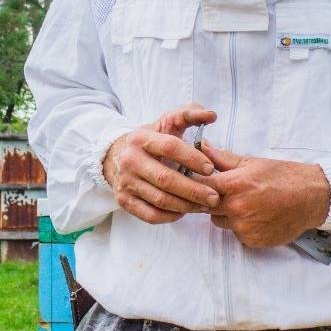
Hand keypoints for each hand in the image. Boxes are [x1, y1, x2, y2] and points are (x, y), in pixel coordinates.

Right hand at [103, 103, 219, 223]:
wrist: (116, 156)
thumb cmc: (151, 140)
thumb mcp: (166, 123)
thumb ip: (189, 114)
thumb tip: (212, 115)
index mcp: (141, 139)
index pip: (169, 147)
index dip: (192, 158)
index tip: (210, 168)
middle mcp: (130, 161)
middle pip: (165, 179)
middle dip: (193, 190)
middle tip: (214, 196)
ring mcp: (125, 182)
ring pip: (160, 200)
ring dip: (186, 205)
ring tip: (205, 206)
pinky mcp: (124, 201)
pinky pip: (150, 215)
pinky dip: (170, 216)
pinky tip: (184, 211)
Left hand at [197, 142, 330, 248]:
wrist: (312, 197)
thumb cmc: (283, 176)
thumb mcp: (252, 163)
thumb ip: (223, 159)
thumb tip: (202, 147)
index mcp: (234, 185)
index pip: (198, 186)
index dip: (194, 183)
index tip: (195, 181)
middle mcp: (236, 208)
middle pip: (205, 206)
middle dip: (210, 199)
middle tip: (225, 192)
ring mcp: (244, 227)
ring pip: (219, 222)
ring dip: (225, 214)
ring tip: (245, 203)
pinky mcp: (252, 240)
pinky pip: (236, 234)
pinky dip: (241, 226)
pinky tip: (256, 216)